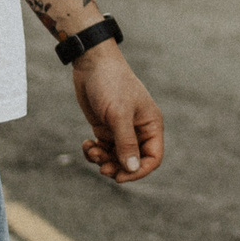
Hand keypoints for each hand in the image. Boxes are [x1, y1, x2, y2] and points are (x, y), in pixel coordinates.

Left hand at [72, 41, 164, 183]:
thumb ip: (126, 142)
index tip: (120, 176)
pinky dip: (94, 152)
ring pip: (116, 158)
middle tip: (102, 168)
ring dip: (103, 160)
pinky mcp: (105, 128)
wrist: (91, 63)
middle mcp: (138, 129)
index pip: (153, 157)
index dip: (139, 171)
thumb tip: (132, 169)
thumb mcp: (119, 114)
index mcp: (150, 125)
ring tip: (91, 151)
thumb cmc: (110, 83)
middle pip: (133, 161)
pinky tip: (86, 144)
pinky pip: (103, 149)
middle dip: (117, 167)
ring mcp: (121, 129)